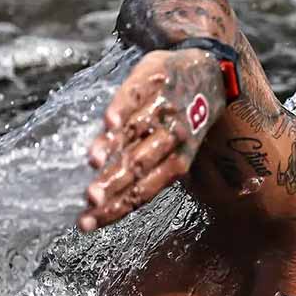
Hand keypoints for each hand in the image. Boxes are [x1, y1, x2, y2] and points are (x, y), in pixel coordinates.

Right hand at [78, 48, 225, 231]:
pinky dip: (123, 108)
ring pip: (138, 131)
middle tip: (90, 198)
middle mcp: (174, 137)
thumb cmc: (184, 119)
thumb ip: (144, 169)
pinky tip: (109, 122)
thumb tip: (103, 198)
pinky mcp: (155, 80)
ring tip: (94, 162)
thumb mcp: (175, 149)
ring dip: (116, 146)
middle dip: (115, 183)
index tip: (86, 223)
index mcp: (179, 161)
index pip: (143, 191)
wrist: (210, 71)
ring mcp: (164, 108)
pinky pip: (137, 96)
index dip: (116, 207)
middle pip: (140, 164)